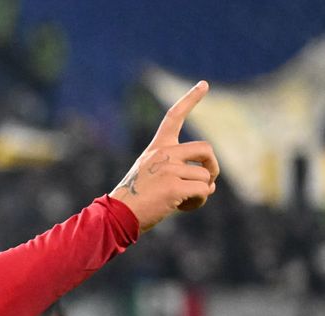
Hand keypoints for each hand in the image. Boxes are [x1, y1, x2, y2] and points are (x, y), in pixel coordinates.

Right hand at [109, 81, 219, 231]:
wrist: (117, 216)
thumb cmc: (135, 200)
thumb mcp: (152, 176)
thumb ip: (179, 173)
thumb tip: (211, 184)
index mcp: (156, 149)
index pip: (173, 117)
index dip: (190, 99)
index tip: (204, 84)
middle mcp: (163, 154)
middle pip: (205, 149)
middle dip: (213, 166)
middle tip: (209, 181)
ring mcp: (168, 170)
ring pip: (205, 176)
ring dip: (202, 191)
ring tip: (184, 202)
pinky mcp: (173, 187)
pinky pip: (203, 191)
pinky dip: (199, 201)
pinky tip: (184, 208)